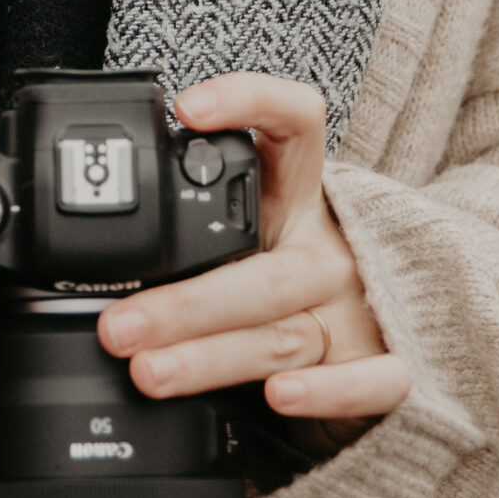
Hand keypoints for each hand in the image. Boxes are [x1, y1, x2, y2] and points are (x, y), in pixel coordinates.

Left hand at [97, 73, 409, 439]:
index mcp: (299, 198)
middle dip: (184, 304)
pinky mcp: (386, 366)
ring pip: (286, 335)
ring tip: (148, 370)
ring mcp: (359, 310)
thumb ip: (194, 229)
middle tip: (117, 325)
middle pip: (263, 272)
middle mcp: (329, 250)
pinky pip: (369, 382)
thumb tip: (96, 239)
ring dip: (212, 357)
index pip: (293, 125)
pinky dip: (326, 390)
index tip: (187, 110)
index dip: (250, 102)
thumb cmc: (287, 277)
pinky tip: (280, 395)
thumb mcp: (249, 234)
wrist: (401, 320)